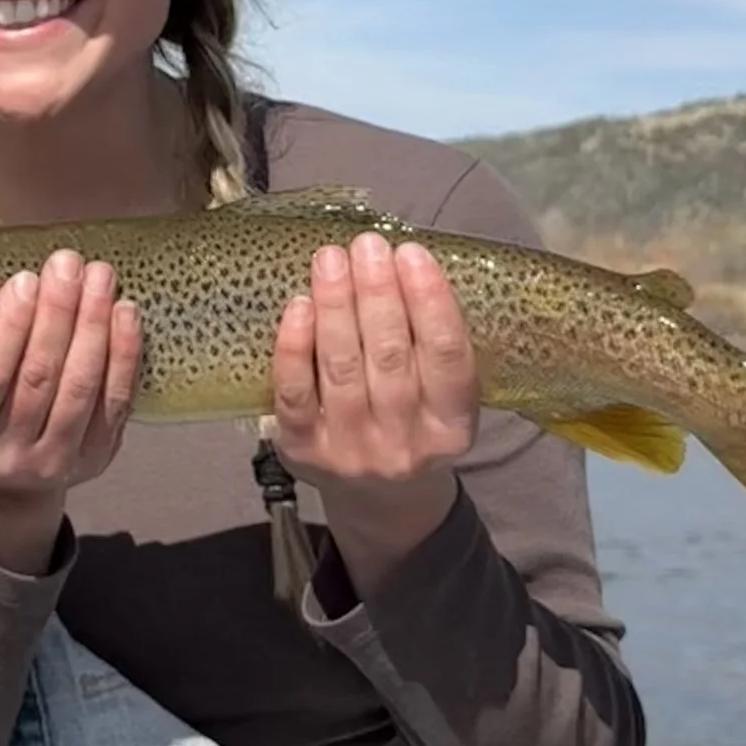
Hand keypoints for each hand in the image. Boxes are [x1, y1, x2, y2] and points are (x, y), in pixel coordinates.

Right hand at [0, 249, 141, 573]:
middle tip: (68, 264)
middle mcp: (8, 453)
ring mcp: (56, 460)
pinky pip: (116, 401)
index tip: (24, 279)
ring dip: (94, 325)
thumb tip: (23, 282)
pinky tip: (125, 313)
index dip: (8, 327)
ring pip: (81, 387)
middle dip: (58, 313)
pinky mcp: (97, 458)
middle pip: (39, 378)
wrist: (3, 489)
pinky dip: (124, 354)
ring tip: (100, 278)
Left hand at [271, 235, 478, 594]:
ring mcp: (351, 450)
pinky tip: (299, 306)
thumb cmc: (413, 426)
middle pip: (390, 357)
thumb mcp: (444, 400)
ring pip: (342, 368)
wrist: (380, 500)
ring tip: (331, 260)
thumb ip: (432, 347)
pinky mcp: (302, 451)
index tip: (413, 253)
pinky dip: (294, 347)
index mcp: (452, 429)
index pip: (448, 358)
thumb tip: (402, 263)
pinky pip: (294, 392)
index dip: (431, 302)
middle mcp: (404, 443)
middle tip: (368, 245)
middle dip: (378, 293)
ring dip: (336, 306)